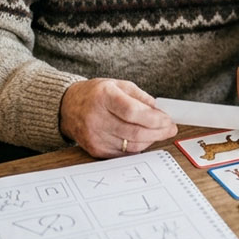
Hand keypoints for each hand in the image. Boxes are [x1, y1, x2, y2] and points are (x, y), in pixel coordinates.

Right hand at [59, 78, 176, 157]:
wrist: (68, 108)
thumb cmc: (96, 94)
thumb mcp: (118, 85)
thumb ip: (140, 97)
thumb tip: (160, 111)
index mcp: (103, 97)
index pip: (132, 112)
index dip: (154, 118)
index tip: (168, 119)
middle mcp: (96, 118)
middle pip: (134, 132)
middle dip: (158, 132)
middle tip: (170, 129)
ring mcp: (95, 137)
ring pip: (131, 146)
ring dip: (150, 140)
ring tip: (159, 132)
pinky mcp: (95, 150)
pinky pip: (123, 153)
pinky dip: (138, 147)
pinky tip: (143, 139)